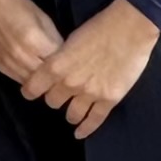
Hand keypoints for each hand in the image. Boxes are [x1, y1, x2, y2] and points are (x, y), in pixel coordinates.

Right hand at [0, 0, 65, 88]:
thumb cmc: (17, 5)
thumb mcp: (43, 19)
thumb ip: (55, 40)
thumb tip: (65, 58)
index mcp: (34, 40)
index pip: (59, 64)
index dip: (69, 66)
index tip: (75, 65)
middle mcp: (21, 56)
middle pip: (47, 78)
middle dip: (58, 77)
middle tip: (67, 74)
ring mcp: (9, 64)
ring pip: (34, 84)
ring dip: (44, 82)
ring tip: (54, 77)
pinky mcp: (1, 67)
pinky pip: (21, 81)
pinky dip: (31, 79)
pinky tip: (37, 73)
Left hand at [25, 0, 160, 135]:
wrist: (130, 27)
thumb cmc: (99, 27)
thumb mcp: (69, 40)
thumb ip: (59, 59)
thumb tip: (53, 69)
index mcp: (55, 66)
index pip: (33, 88)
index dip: (31, 91)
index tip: (32, 92)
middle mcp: (69, 83)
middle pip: (52, 102)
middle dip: (55, 98)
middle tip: (61, 95)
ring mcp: (89, 94)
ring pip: (71, 115)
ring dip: (70, 113)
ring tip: (72, 112)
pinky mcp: (109, 99)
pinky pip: (94, 121)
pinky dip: (86, 129)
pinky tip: (80, 133)